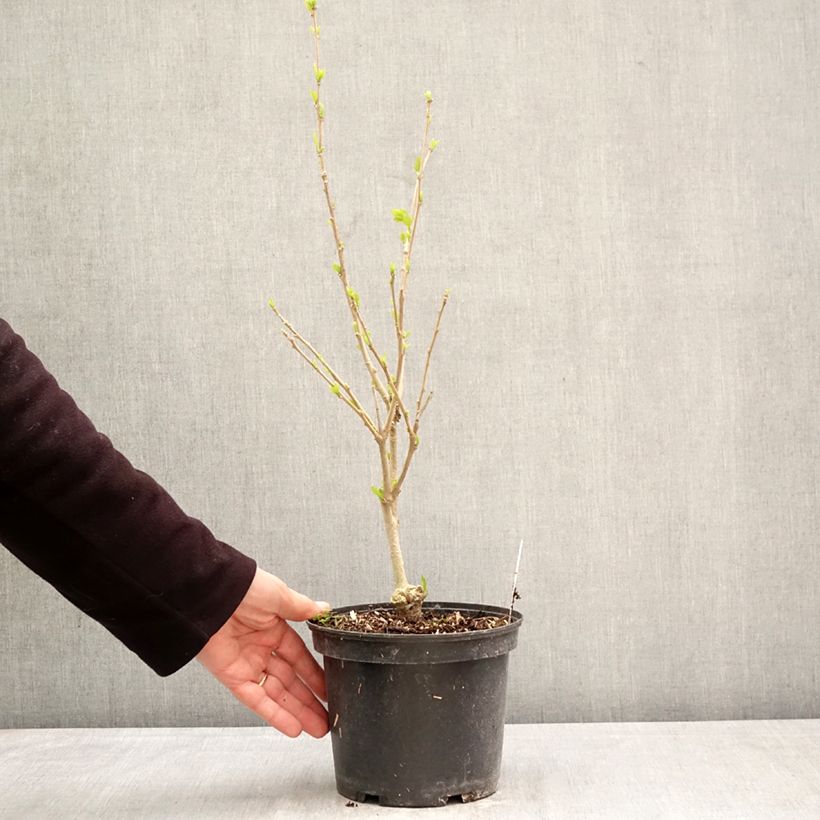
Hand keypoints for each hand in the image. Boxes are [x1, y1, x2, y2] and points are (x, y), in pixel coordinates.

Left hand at [197, 567, 330, 737]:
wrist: (209, 594)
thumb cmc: (243, 588)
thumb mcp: (279, 596)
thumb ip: (301, 609)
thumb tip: (323, 610)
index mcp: (274, 628)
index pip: (299, 657)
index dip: (314, 674)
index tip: (329, 689)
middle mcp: (261, 648)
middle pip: (290, 680)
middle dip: (309, 700)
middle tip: (327, 718)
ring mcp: (247, 664)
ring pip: (276, 694)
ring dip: (297, 712)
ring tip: (317, 729)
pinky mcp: (232, 676)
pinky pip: (256, 699)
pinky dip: (274, 714)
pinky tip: (292, 727)